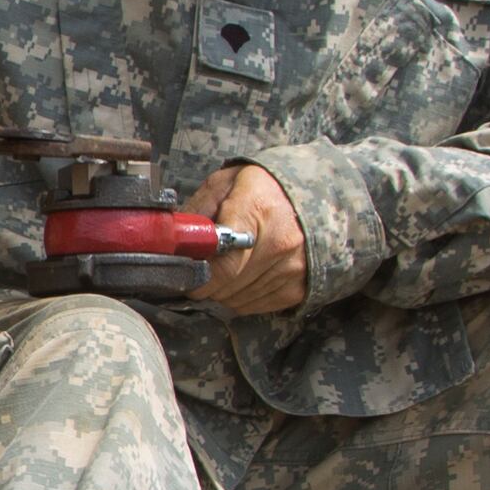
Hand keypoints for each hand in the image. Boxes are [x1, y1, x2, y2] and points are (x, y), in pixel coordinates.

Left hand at [196, 161, 306, 312]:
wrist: (317, 194)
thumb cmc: (265, 187)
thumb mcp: (226, 182)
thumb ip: (197, 210)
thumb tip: (172, 240)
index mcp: (257, 211)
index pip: (220, 264)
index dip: (196, 275)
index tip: (186, 272)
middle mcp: (279, 243)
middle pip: (224, 286)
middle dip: (205, 281)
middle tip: (203, 266)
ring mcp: (291, 268)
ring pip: (235, 300)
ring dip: (223, 290)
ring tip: (228, 266)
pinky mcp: (298, 287)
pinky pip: (254, 306)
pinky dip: (241, 296)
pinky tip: (244, 274)